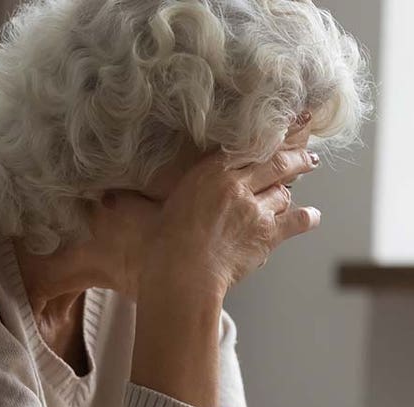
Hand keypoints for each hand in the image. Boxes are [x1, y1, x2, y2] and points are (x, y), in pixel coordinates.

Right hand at [107, 128, 321, 298]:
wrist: (181, 275)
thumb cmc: (159, 248)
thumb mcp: (145, 214)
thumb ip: (133, 200)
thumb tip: (100, 201)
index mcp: (208, 171)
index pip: (245, 144)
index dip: (267, 135)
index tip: (281, 124)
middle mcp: (236, 184)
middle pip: (275, 162)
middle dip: (294, 157)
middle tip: (307, 154)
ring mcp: (254, 209)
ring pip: (283, 192)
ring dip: (289, 190)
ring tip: (298, 185)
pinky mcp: (266, 234)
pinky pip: (294, 220)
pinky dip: (305, 218)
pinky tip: (313, 217)